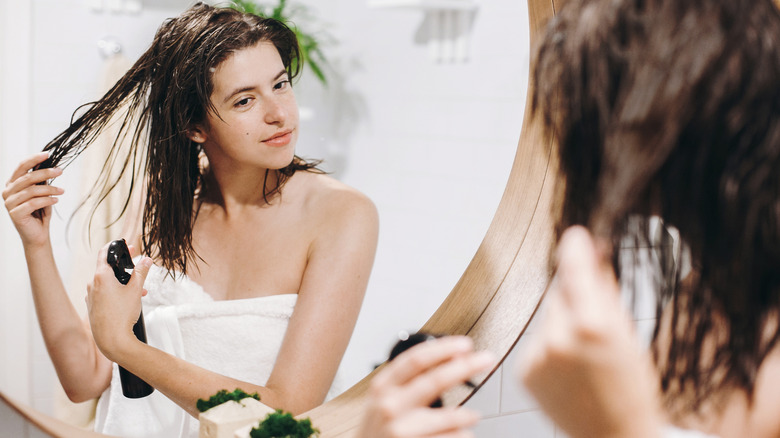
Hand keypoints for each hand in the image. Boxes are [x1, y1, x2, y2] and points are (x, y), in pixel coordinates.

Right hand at [2, 152, 63, 247]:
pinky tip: (56, 200)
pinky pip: (33, 203)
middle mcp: (7, 192)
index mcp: (12, 184)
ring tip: (62, 191)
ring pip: (32, 190)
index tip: (47, 154)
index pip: (21, 167)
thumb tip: (50, 166)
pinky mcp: (14, 214)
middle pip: (27, 177)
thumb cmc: (40, 212)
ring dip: (50, 189)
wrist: (37, 234)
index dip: (34, 159)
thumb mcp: (42, 193)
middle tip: (60, 171)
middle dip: (46, 173)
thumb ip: (42, 181)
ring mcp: (9, 203)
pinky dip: (47, 200)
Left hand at [86, 242, 151, 361]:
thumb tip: (147, 260)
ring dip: (122, 283)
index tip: (127, 246)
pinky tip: (129, 301)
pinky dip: (116, 293)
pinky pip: (104, 294)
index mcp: (101, 276)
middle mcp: (92, 284)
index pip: (104, 253)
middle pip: (108, 269)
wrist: (112, 340)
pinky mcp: (92, 307)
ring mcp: (91, 296)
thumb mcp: (136, 290)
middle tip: (138, 267)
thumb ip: (141, 272)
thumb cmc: (122, 314)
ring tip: (140, 290)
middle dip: (125, 269)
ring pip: (108, 283)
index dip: (116, 247)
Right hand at [358, 336, 495, 437]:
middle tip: (486, 359)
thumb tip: (450, 358)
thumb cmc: (378, 429)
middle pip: (435, 380)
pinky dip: (461, 435)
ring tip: (473, 416)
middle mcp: (390, 406)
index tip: (465, 344)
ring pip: (450, 417)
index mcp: (383, 387)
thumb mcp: (383, 398)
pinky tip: (461, 434)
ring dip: (467, 415)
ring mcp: (401, 430)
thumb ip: (408, 379)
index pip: (416, 359)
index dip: (443, 348)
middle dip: (466, 366)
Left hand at [517, 226, 662, 437]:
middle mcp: (559, 337)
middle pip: (560, 293)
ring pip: (548, 317)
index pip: (575, 270)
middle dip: (575, 295)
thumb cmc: (631, 388)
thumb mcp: (628, 334)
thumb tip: (594, 253)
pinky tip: (569, 368)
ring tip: (585, 354)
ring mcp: (538, 355)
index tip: (575, 236)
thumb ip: (605, 291)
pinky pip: (537, 341)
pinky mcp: (524, 370)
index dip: (575, 249)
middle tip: (595, 318)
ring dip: (562, 322)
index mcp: (592, 325)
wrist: (614, 437)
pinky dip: (550, 346)